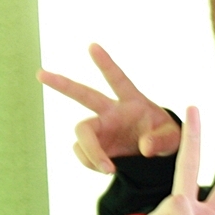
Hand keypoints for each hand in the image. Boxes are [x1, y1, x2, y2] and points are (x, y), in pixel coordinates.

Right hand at [38, 43, 181, 173]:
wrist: (158, 159)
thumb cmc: (168, 140)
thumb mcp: (174, 140)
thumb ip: (162, 141)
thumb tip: (144, 148)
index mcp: (132, 102)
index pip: (118, 79)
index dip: (105, 63)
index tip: (92, 46)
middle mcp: (112, 112)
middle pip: (83, 95)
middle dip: (62, 84)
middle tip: (40, 74)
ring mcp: (102, 128)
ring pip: (81, 132)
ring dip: (90, 151)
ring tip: (107, 168)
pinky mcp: (96, 145)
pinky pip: (83, 152)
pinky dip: (91, 161)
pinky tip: (106, 167)